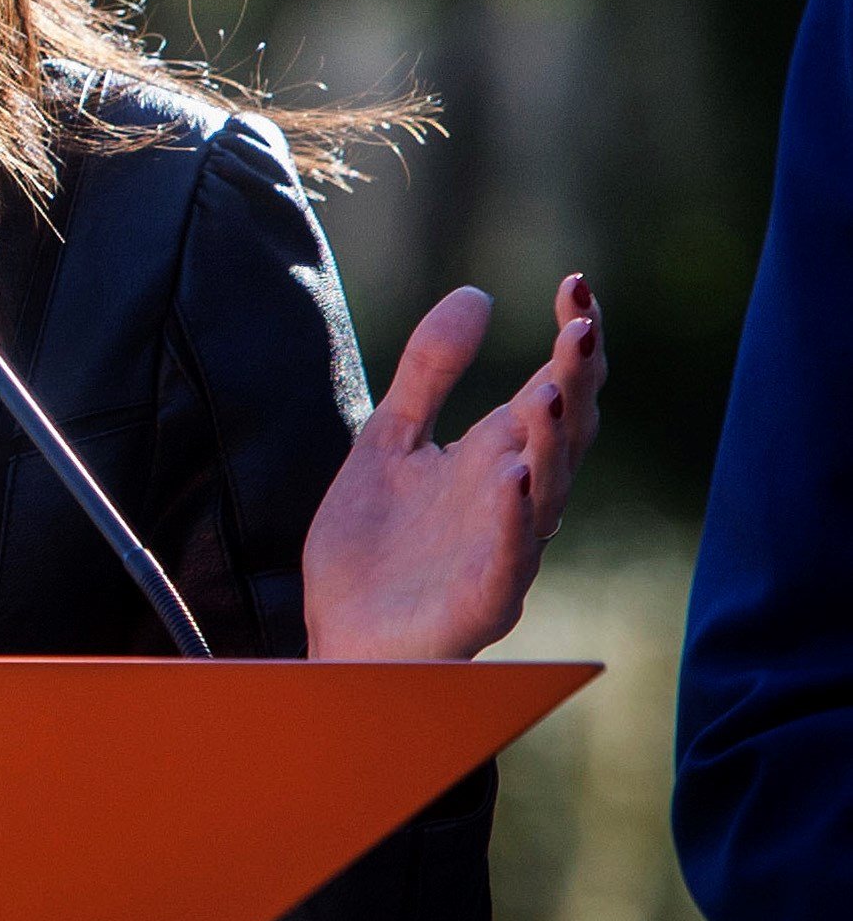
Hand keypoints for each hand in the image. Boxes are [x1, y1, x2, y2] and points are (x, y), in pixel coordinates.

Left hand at [303, 275, 604, 660]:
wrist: (338, 638)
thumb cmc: (375, 548)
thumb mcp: (390, 440)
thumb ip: (430, 372)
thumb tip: (479, 293)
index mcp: (496, 459)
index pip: (550, 390)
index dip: (570, 340)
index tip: (575, 283)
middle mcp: (514, 500)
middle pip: (564, 434)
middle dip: (575, 381)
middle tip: (581, 325)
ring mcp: (505, 550)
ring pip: (548, 493)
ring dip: (550, 442)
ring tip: (548, 389)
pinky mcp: (483, 600)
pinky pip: (509, 559)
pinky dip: (515, 522)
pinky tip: (516, 483)